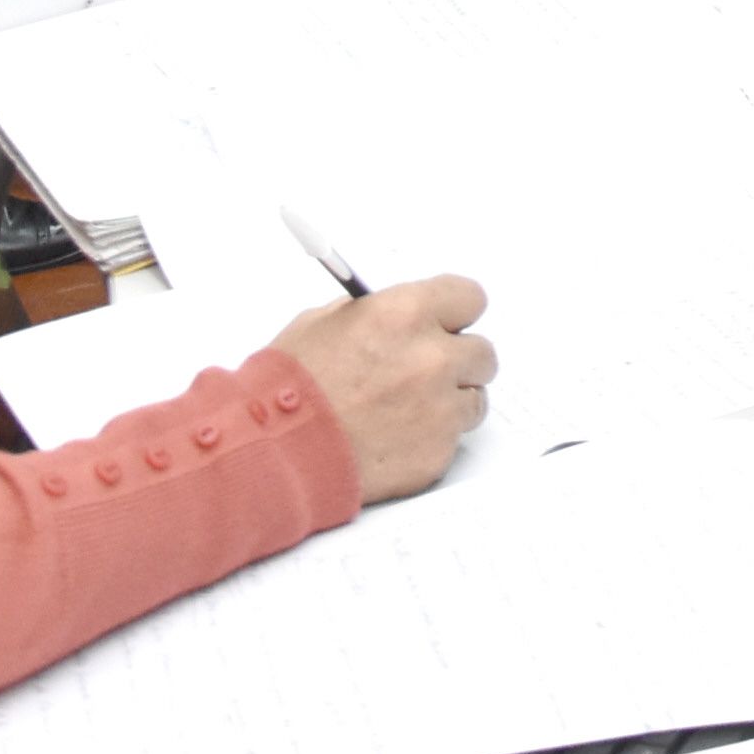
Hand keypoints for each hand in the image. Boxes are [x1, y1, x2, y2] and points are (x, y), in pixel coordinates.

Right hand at [270, 275, 494, 504]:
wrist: (272, 455)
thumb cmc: (286, 389)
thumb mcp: (321, 324)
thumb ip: (376, 313)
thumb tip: (403, 312)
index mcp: (406, 315)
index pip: (470, 298)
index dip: (455, 312)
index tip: (447, 322)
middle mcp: (432, 359)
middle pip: (481, 352)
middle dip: (457, 360)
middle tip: (426, 372)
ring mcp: (439, 410)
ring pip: (474, 399)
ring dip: (450, 401)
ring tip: (406, 410)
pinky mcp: (437, 453)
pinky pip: (453, 439)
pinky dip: (432, 438)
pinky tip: (396, 438)